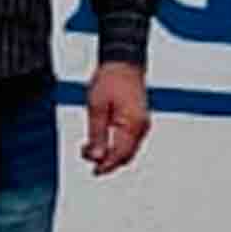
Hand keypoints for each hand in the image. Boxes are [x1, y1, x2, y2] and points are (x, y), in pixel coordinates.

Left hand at [83, 61, 150, 175]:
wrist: (122, 61)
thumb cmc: (111, 78)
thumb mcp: (96, 107)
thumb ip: (97, 135)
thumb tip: (96, 157)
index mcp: (133, 124)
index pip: (120, 155)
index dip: (106, 166)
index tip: (94, 171)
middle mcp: (141, 126)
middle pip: (126, 155)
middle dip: (107, 160)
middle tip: (88, 156)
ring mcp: (142, 123)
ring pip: (127, 149)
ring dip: (111, 152)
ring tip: (91, 146)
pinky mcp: (139, 119)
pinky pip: (129, 139)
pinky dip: (116, 144)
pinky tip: (102, 138)